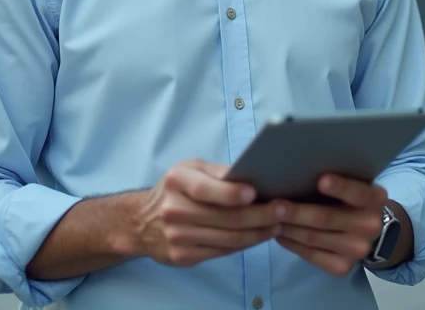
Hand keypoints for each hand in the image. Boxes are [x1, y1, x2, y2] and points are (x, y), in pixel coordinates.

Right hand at [135, 159, 282, 267]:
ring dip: (259, 232)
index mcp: (177, 181)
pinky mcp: (183, 256)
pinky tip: (260, 235)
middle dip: (260, 215)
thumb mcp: (190, 168)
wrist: (140, 222)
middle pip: (226, 218)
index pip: (206, 190)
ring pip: (230, 238)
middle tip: (284, 210)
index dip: (232, 193)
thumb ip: (218, 172)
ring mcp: (178, 236)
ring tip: (279, 223)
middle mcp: (174, 210)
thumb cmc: (174, 189)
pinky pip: (223, 251)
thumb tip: (252, 173)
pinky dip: (246, 244)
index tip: (256, 193)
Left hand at [273, 175, 386, 276]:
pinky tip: (278, 233)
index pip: (358, 193)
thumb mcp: (353, 182)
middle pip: (327, 218)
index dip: (340, 187)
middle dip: (297, 212)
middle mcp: (370, 226)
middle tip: (274, 205)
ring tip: (268, 218)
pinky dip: (291, 243)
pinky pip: (310, 255)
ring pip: (313, 238)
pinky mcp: (343, 267)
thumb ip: (336, 177)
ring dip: (288, 228)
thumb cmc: (350, 197)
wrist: (368, 229)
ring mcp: (357, 250)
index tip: (321, 180)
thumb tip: (298, 168)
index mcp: (375, 199)